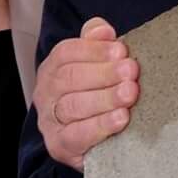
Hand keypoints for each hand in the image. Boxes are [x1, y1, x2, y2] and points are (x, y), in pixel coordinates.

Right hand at [35, 18, 138, 170]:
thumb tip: (104, 30)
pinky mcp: (60, 147)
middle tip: (131, 71)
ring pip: (74, 106)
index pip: (66, 53)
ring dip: (105, 98)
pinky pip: (77, 136)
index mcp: (52, 69)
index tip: (121, 51)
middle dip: (104, 73)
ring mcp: (50, 122)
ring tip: (130, 93)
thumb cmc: (95, 98)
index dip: (94, 50)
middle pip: (70, 78)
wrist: (93, 143)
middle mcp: (46, 94)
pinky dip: (101, 126)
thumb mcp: (95, 67)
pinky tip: (121, 119)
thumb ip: (96, 43)